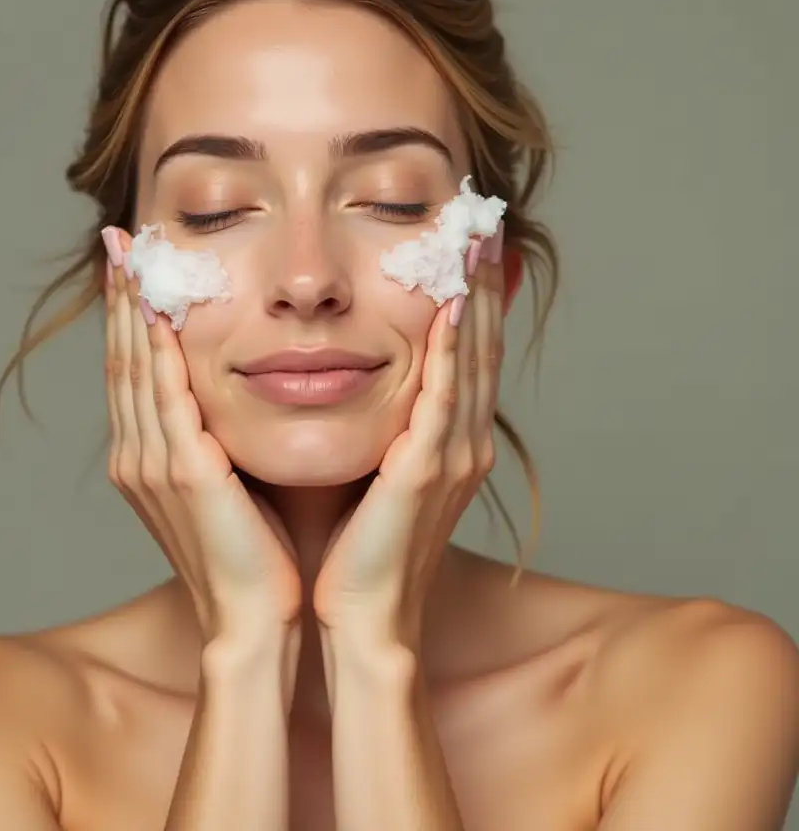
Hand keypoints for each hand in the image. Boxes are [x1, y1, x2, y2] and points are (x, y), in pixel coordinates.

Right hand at [101, 227, 301, 647]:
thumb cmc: (257, 553)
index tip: (130, 268)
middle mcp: (139, 454)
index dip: (128, 317)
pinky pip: (166, 393)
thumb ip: (218, 435)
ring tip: (128, 255)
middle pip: (124, 358)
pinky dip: (156, 346)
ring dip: (130, 308)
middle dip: (119, 297)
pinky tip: (152, 305)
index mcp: (149, 457)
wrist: (258, 619)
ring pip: (137, 367)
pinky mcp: (184, 470)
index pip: (135, 371)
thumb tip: (233, 393)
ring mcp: (154, 463)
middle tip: (117, 241)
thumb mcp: (229, 481)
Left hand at [313, 229, 505, 648]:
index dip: (474, 295)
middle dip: (485, 281)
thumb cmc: (358, 546)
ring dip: (477, 298)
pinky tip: (452, 306)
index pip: (466, 352)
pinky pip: (444, 399)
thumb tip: (348, 369)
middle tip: (485, 219)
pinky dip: (451, 351)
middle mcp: (462, 441)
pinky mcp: (426, 471)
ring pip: (470, 360)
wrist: (362, 615)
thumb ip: (380, 420)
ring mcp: (451, 456)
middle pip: (480, 344)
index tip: (469, 242)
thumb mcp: (375, 467)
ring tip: (478, 240)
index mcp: (448, 440)